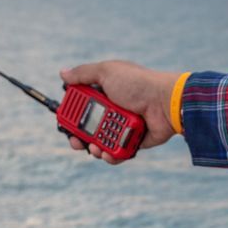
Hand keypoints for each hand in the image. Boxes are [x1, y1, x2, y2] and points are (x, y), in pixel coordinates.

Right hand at [58, 61, 182, 163]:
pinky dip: (111, 155)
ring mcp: (123, 126)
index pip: (82, 107)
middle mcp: (113, 110)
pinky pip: (118, 152)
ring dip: (95, 149)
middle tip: (76, 143)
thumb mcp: (107, 71)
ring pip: (101, 143)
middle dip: (79, 138)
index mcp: (105, 93)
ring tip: (96, 149)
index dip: (72, 116)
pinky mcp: (133, 141)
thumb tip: (63, 74)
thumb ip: (83, 74)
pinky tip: (107, 154)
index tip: (65, 124)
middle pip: (89, 128)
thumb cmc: (138, 84)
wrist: (164, 102)